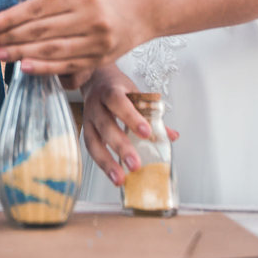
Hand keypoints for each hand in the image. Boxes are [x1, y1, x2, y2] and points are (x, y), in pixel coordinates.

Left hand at [0, 0, 148, 76]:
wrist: (142, 12)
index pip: (38, 9)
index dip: (10, 18)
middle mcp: (89, 19)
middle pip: (41, 31)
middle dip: (10, 37)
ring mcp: (95, 42)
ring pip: (52, 50)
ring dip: (22, 54)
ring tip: (0, 54)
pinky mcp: (99, 59)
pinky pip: (67, 65)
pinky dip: (44, 68)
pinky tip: (24, 67)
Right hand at [81, 66, 177, 186]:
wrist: (95, 79)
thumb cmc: (118, 88)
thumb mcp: (136, 93)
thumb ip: (152, 114)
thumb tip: (171, 135)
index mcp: (111, 92)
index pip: (119, 102)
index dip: (132, 118)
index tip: (146, 132)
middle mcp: (96, 105)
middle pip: (106, 126)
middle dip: (120, 146)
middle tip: (135, 164)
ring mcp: (89, 119)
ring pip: (94, 141)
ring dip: (107, 162)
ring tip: (119, 178)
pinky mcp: (85, 131)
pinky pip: (91, 149)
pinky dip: (102, 163)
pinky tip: (113, 175)